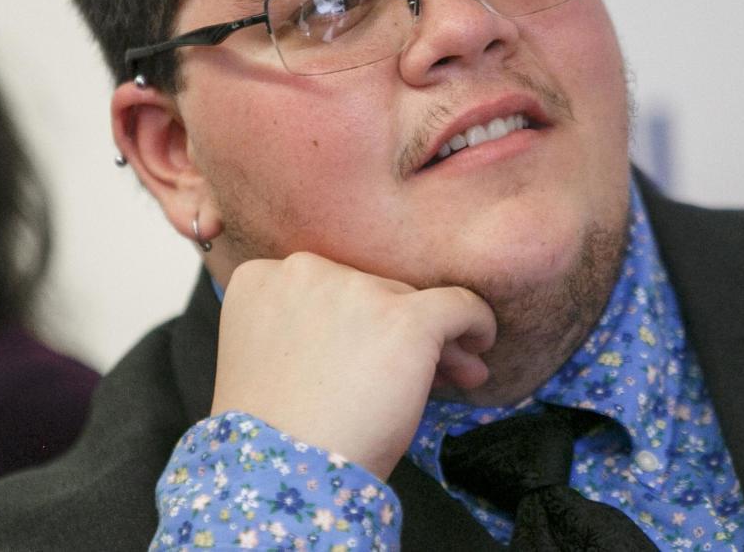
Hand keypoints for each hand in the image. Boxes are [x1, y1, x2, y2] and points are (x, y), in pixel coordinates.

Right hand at [210, 251, 496, 479]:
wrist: (285, 473)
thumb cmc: (274, 433)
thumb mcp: (272, 359)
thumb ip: (308, 327)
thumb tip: (382, 327)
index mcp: (262, 279)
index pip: (326, 285)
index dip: (353, 318)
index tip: (367, 352)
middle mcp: (305, 271)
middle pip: (372, 290)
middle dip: (395, 328)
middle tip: (420, 371)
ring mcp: (356, 290)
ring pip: (411, 300)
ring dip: (433, 338)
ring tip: (454, 374)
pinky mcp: (404, 317)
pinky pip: (458, 304)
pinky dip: (475, 320)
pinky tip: (481, 341)